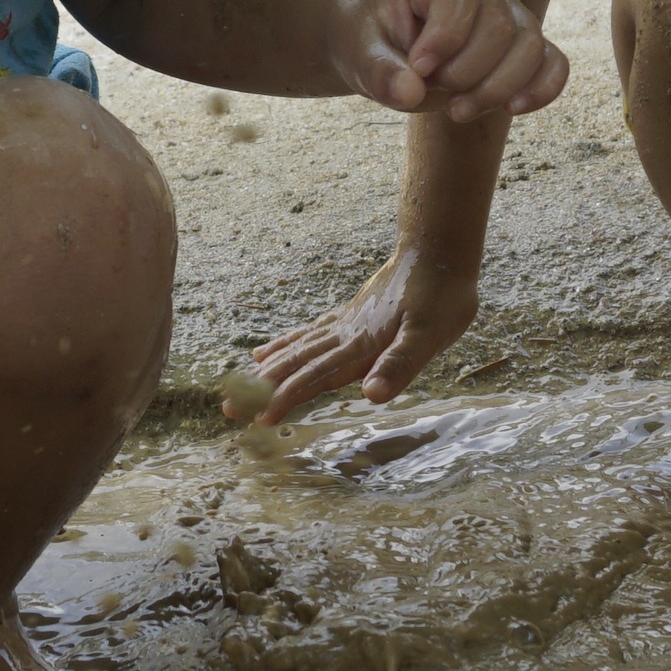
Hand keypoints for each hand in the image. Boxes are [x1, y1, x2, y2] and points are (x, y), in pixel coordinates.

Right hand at [243, 244, 481, 424]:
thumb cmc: (441, 296)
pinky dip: (286, 343)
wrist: (437, 251)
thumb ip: (399, 365)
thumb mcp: (430, 336)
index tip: (260, 420)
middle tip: (229, 409)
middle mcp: (344, 336)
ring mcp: (344, 323)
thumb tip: (371, 395)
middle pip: (295, 365)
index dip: (286, 399)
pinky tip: (268, 349)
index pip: (314, 378)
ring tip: (240, 383)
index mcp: (359, 346)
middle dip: (263, 389)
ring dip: (268, 368)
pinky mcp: (349, 314)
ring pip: (297, 349)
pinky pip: (308, 333)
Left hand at [335, 0, 569, 120]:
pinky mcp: (524, 39)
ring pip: (531, 46)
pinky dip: (541, 89)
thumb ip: (378, 70)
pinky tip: (511, 109)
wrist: (384, 42)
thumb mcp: (359, 52)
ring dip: (496, 89)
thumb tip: (410, 93)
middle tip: (431, 88)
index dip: (443, 40)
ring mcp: (509, 6)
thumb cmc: (373, 39)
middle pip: (501, 26)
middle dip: (466, 73)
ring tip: (457, 110)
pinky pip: (553, 62)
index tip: (417, 68)